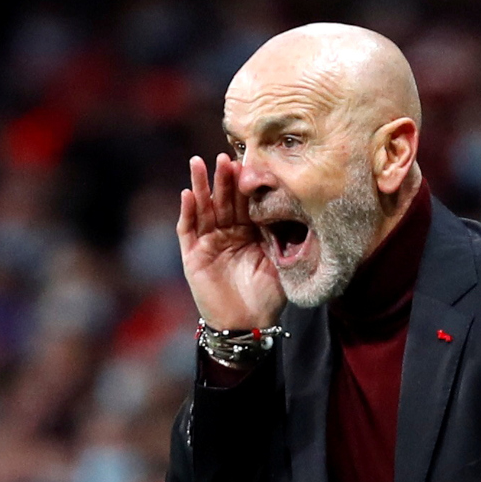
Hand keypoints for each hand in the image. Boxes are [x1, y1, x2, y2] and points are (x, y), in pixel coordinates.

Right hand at [177, 153, 285, 329]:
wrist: (248, 325)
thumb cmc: (267, 297)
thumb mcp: (280, 262)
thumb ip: (281, 235)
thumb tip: (293, 204)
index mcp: (249, 233)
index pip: (246, 202)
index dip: (245, 183)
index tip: (248, 161)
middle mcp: (227, 234)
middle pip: (223, 200)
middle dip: (223, 178)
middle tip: (223, 156)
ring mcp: (208, 244)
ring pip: (203, 209)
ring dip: (199, 186)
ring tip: (197, 163)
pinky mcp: (192, 257)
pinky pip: (187, 231)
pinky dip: (187, 213)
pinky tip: (187, 194)